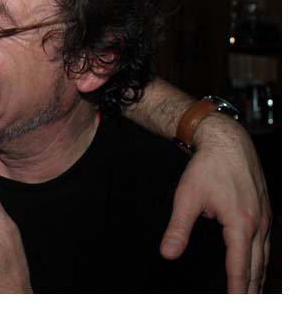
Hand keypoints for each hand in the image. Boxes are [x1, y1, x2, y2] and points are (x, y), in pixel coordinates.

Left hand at [160, 113, 270, 292]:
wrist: (227, 141)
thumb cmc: (208, 167)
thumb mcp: (187, 197)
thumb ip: (178, 228)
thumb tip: (168, 253)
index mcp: (241, 223)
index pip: (240, 266)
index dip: (237, 288)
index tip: (234, 302)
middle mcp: (259, 223)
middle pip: (258, 266)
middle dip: (252, 288)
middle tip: (243, 302)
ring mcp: (266, 217)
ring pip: (266, 256)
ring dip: (259, 276)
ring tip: (251, 293)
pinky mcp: (266, 211)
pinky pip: (268, 243)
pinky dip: (262, 259)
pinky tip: (256, 265)